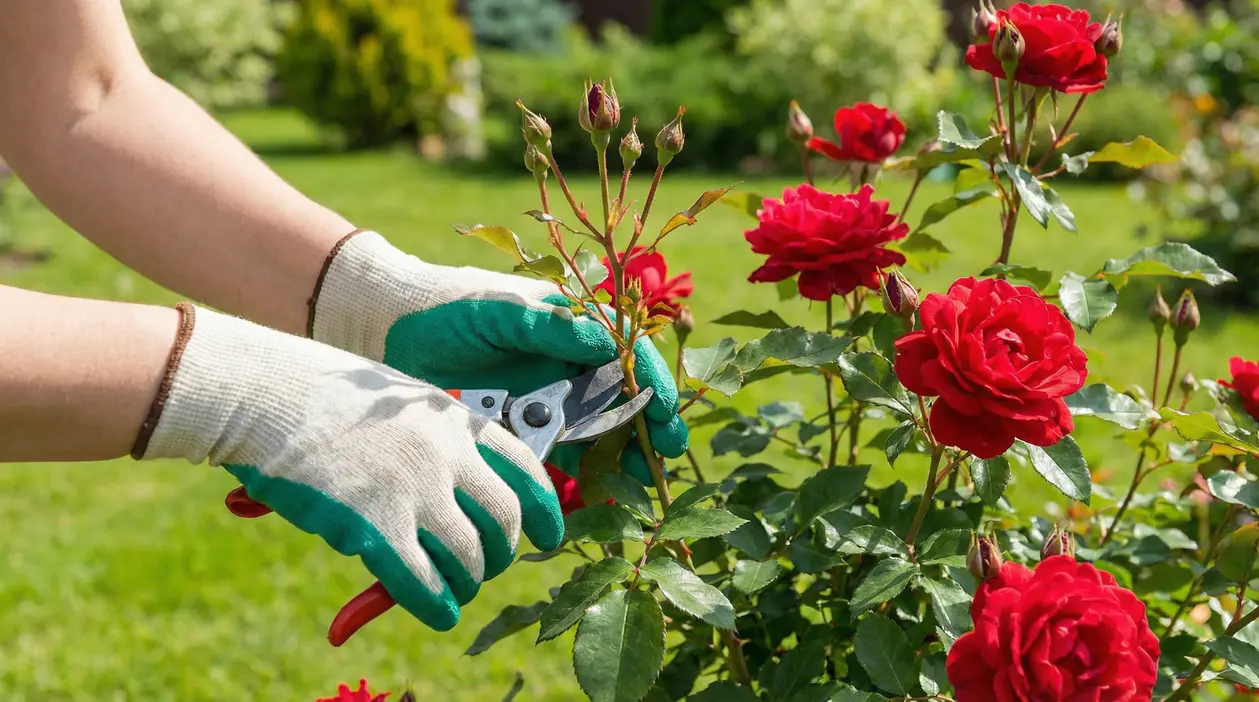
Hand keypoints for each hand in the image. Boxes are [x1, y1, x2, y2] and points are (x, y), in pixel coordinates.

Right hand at [133, 303, 562, 631]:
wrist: (269, 393)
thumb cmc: (325, 394)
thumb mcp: (402, 401)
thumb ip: (437, 438)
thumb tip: (459, 481)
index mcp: (457, 419)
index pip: (525, 468)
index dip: (543, 509)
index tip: (547, 534)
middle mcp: (446, 455)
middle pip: (503, 519)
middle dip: (503, 552)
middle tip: (489, 566)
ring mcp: (414, 491)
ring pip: (469, 556)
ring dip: (470, 580)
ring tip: (459, 589)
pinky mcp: (374, 526)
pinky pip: (422, 580)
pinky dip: (437, 604)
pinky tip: (440, 612)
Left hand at [308, 231, 688, 483]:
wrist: (393, 333)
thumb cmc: (449, 309)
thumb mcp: (497, 311)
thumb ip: (548, 325)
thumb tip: (605, 341)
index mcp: (573, 326)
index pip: (627, 353)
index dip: (651, 383)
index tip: (664, 415)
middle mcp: (570, 362)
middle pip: (623, 397)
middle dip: (648, 427)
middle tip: (663, 457)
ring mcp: (551, 397)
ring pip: (602, 430)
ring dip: (624, 456)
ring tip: (641, 485)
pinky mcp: (527, 429)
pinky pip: (566, 454)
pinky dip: (588, 473)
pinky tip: (604, 494)